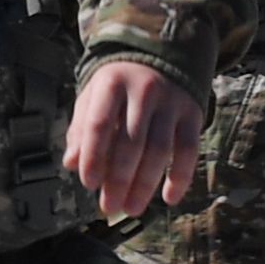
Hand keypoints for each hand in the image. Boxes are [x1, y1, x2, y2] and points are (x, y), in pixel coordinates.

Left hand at [65, 60, 205, 219]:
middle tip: (109, 207)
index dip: (94, 156)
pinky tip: (169, 199)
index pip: (100, 124)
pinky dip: (180, 177)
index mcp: (112, 84)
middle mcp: (144, 91)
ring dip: (145, 184)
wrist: (161, 55)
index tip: (89, 184)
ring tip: (131, 208)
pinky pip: (189, 150)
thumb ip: (81, 129)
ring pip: (160, 149)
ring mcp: (172, 102)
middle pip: (131, 142)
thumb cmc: (119, 86)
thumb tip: (71, 164)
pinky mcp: (193, 113)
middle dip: (119, 180)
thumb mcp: (94, 97)